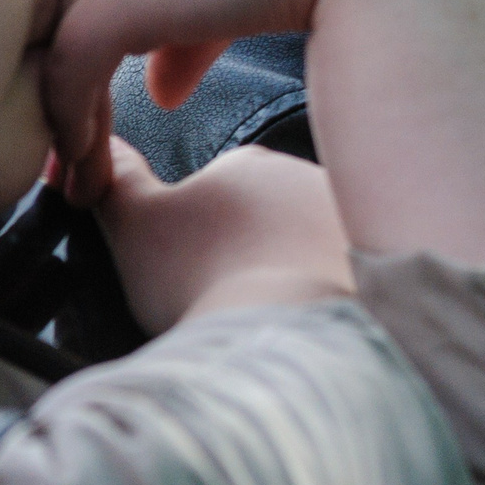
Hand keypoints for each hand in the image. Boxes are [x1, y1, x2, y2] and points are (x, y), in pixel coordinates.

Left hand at [39, 0, 445, 200]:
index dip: (71, 46)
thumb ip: (188, 29)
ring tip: (74, 184)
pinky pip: (68, 77)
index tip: (82, 110)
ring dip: (57, 125)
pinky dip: (74, 133)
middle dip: (47, 87)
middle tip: (57, 159)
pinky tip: (89, 177)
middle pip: (44, 13)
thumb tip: (159, 90)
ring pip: (48, 50)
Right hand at [95, 141, 352, 333]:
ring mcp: (354, 220)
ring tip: (272, 318)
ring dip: (298, 271)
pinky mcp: (385, 263)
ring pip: (316, 243)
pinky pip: (354, 277)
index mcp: (251, 163)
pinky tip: (313, 325)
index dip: (202, 235)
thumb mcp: (134, 225)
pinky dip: (334, 296)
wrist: (283, 337)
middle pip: (275, 214)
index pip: (225, 187)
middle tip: (231, 300)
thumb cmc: (203, 279)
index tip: (194, 275)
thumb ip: (116, 179)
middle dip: (254, 250)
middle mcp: (312, 178)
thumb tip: (99, 147)